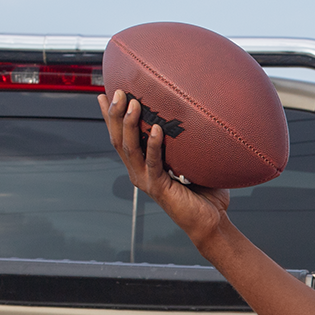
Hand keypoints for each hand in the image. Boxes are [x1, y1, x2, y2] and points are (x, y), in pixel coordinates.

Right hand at [99, 90, 230, 248]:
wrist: (211, 222)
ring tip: (133, 104)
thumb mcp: (194, 163)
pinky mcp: (159, 187)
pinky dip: (153, 145)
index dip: (110, 117)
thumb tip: (198, 119)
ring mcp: (147, 180)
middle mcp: (139, 172)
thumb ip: (189, 144)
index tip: (103, 95)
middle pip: (118, 139)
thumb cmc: (206, 195)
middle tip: (117, 91)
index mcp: (143, 165)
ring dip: (129, 125)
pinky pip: (153, 162)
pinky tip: (155, 129)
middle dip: (114, 114)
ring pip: (129, 148)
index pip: (121, 137)